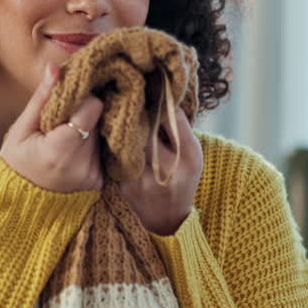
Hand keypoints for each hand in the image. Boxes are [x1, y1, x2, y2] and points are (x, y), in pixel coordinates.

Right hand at [0, 63, 105, 192]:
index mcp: (60, 151)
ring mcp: (94, 176)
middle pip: (98, 120)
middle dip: (84, 113)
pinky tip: (74, 149)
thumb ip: (42, 98)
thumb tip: (55, 66)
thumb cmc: (17, 164)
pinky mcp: (100, 181)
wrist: (22, 206)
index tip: (70, 99)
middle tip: (65, 117)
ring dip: (88, 129)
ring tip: (66, 136)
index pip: (92, 108)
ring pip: (102, 134)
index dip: (84, 98)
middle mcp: (82, 165)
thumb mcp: (21, 130)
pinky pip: (103, 151)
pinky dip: (91, 145)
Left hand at [118, 105, 201, 235]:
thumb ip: (180, 126)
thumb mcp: (193, 153)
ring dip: (123, 126)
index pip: (171, 118)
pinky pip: (117, 157)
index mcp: (189, 156)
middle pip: (146, 129)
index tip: (153, 89)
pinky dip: (116, 144)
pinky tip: (114, 134)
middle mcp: (168, 169)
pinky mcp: (124, 185)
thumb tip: (163, 93)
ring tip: (120, 111)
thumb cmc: (183, 177)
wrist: (168, 218)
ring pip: (128, 142)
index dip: (160, 101)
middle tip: (129, 96)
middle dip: (137, 113)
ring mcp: (144, 179)